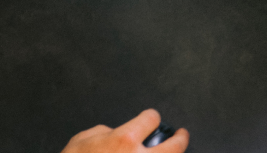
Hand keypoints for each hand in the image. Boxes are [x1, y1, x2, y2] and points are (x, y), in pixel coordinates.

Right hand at [61, 109, 188, 152]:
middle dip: (180, 139)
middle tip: (182, 135)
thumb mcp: (84, 138)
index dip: (152, 117)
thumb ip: (104, 131)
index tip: (152, 118)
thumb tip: (114, 132)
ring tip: (176, 152)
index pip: (150, 120)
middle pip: (174, 146)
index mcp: (125, 139)